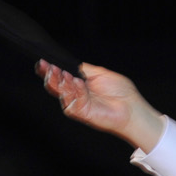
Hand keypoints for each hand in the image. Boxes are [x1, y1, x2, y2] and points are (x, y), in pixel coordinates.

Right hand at [36, 60, 164, 151]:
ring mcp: (78, 104)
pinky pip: (73, 100)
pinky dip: (75, 89)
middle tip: (47, 66)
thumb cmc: (121, 92)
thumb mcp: (101, 73)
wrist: (132, 108)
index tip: (43, 62)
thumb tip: (70, 64)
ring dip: (60, 81)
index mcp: (80, 84)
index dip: (51, 70)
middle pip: (56, 85)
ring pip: (62, 92)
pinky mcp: (81, 112)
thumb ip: (85, 69)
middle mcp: (76, 94)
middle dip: (50, 75)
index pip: (61, 76)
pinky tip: (76, 81)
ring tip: (59, 72)